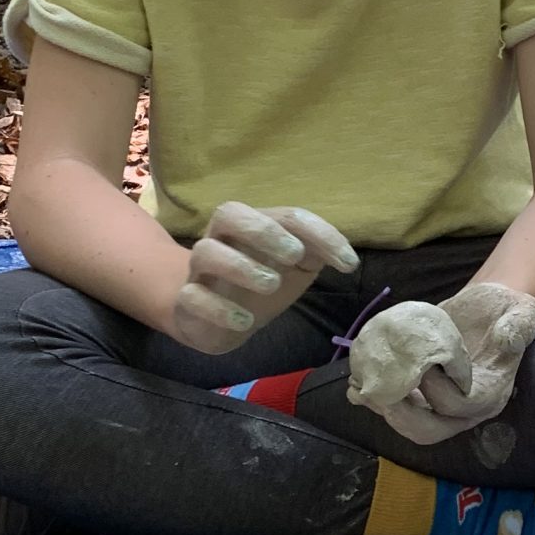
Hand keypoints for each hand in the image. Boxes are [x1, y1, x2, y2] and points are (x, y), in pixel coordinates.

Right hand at [171, 200, 357, 355]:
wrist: (213, 318)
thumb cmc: (259, 282)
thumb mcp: (294, 267)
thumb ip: (316, 253)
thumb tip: (343, 255)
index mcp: (252, 226)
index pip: (286, 215)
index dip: (319, 233)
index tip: (348, 263)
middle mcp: (222, 239)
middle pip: (228, 213)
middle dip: (264, 231)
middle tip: (295, 254)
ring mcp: (200, 270)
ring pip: (205, 252)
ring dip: (240, 266)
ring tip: (271, 285)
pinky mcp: (186, 302)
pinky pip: (192, 297)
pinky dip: (219, 308)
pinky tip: (245, 321)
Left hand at [347, 282, 534, 443]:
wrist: (487, 312)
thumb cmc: (505, 313)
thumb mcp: (521, 314)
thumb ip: (518, 327)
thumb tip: (508, 335)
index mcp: (490, 394)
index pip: (460, 406)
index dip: (438, 391)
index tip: (423, 364)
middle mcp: (464, 410)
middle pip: (430, 430)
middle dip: (402, 416)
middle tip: (382, 392)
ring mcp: (439, 407)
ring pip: (407, 423)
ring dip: (381, 409)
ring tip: (360, 387)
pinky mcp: (419, 397)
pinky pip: (394, 408)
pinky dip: (372, 400)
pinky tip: (354, 385)